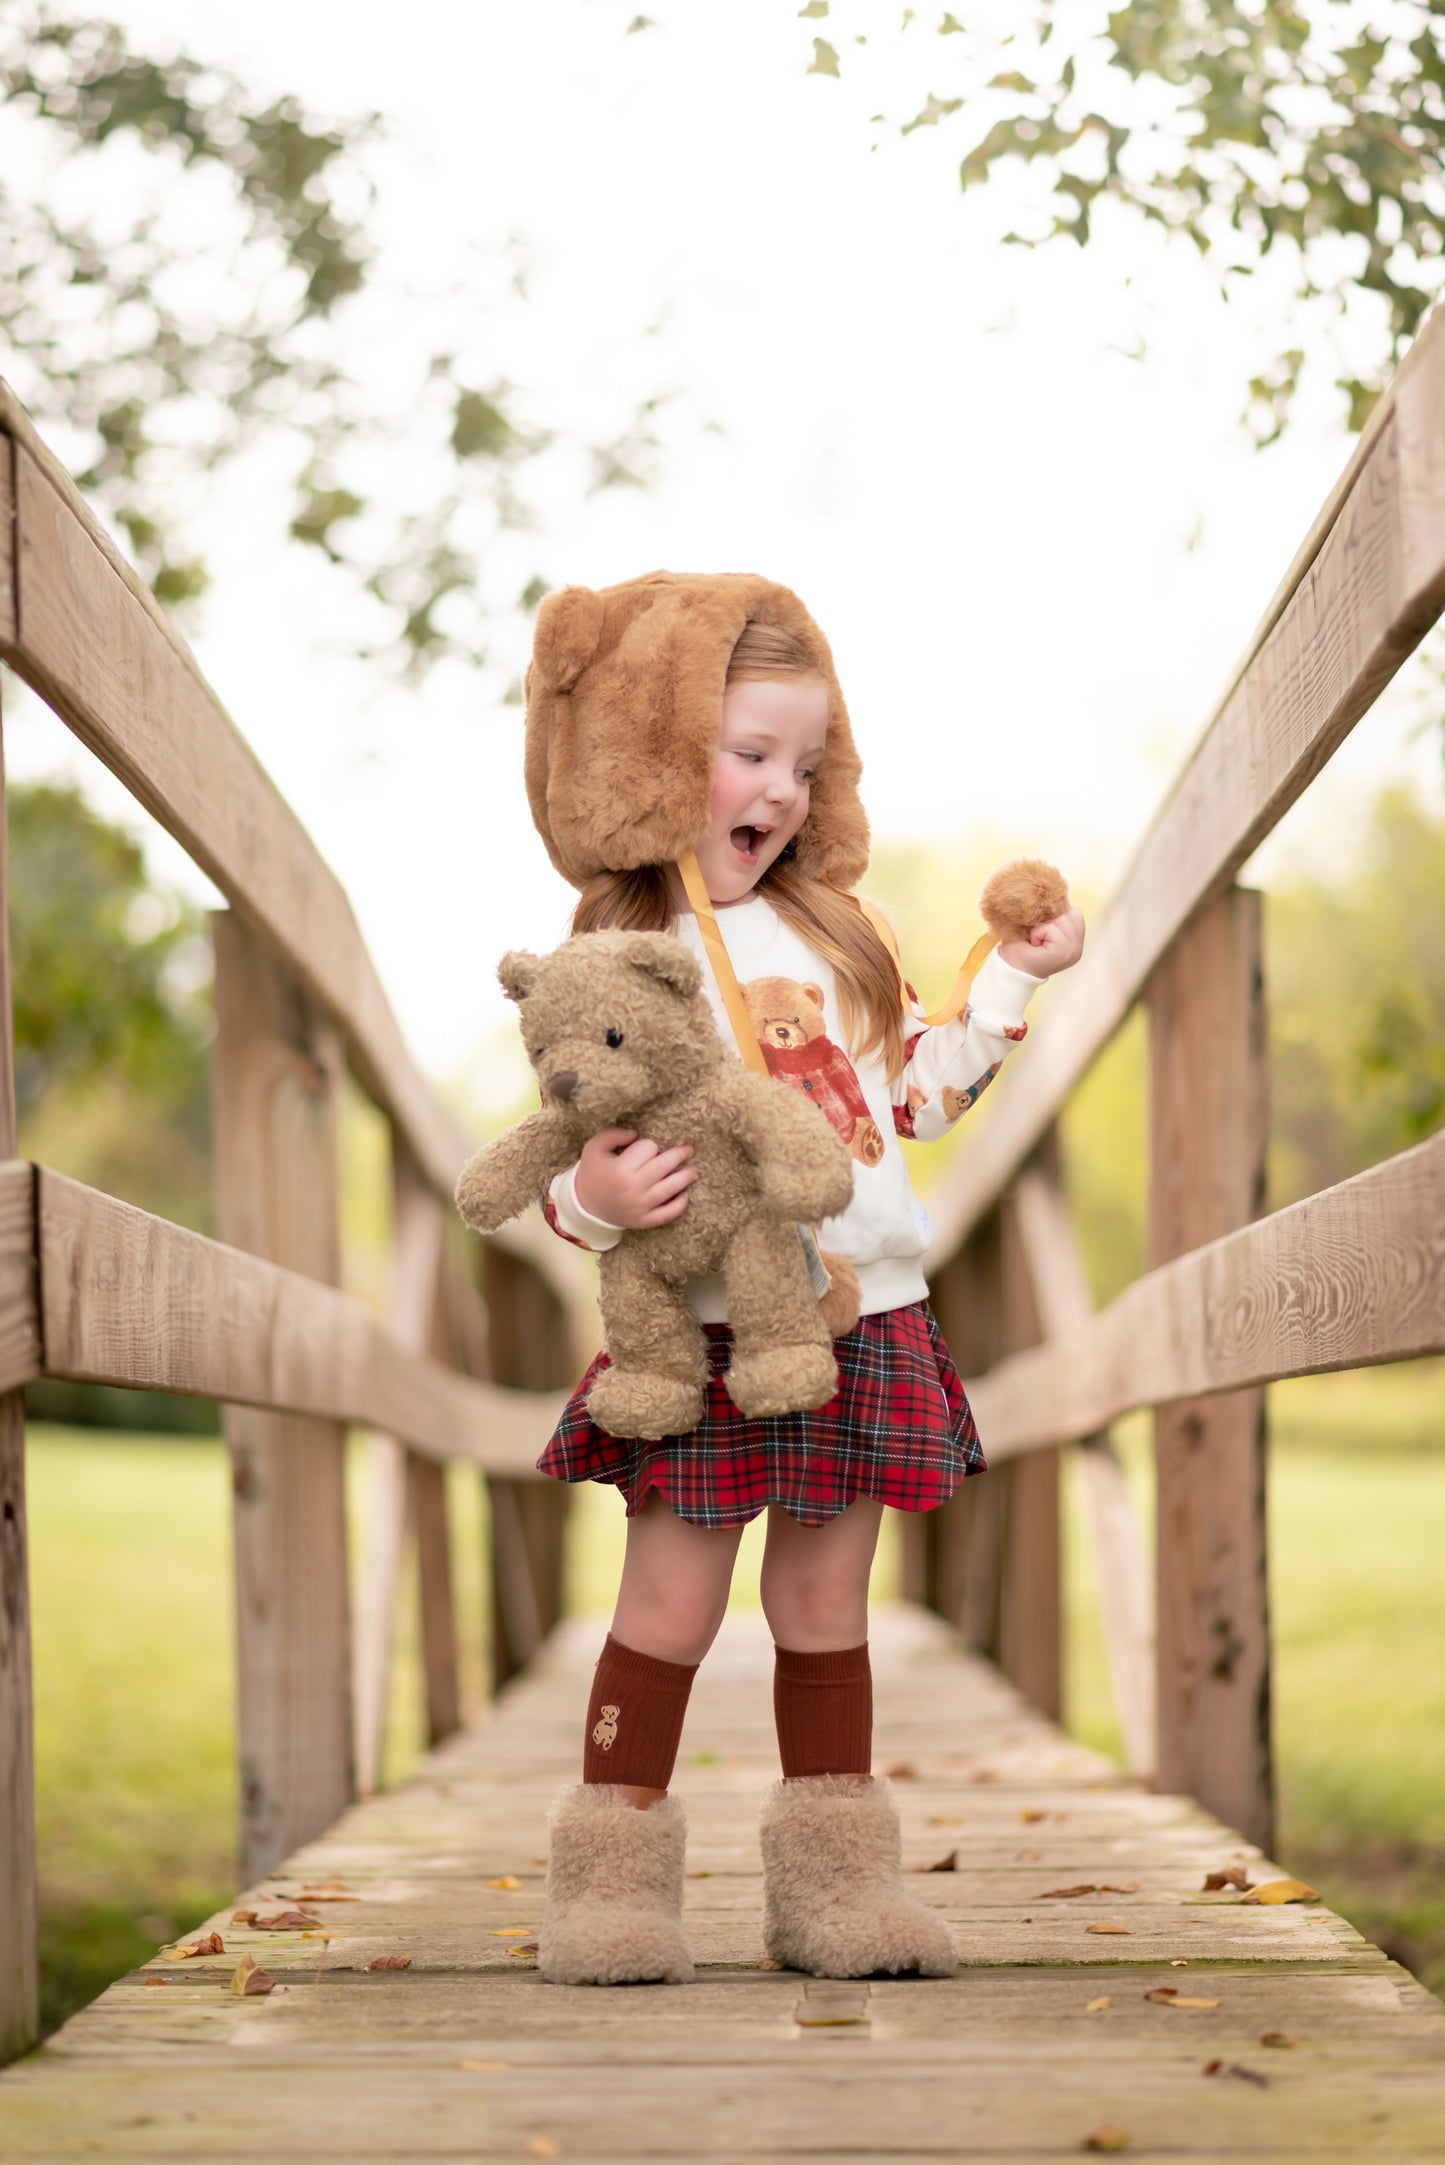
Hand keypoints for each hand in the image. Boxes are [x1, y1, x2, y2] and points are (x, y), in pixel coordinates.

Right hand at [573, 1129, 697, 1228]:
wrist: (585, 1206)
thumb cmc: (592, 1173)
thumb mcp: (594, 1148)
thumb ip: (612, 1134)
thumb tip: (635, 1134)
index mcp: (620, 1168)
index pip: (648, 1148)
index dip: (648, 1145)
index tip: (643, 1148)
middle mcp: (633, 1188)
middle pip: (664, 1165)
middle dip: (679, 1155)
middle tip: (689, 1150)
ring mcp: (640, 1206)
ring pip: (671, 1188)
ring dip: (686, 1177)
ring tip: (693, 1171)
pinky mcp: (644, 1221)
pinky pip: (668, 1214)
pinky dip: (679, 1205)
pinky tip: (685, 1195)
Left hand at [999, 905, 1085, 979]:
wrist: (1010, 968)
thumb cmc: (1022, 947)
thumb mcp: (1042, 928)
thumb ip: (1054, 916)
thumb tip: (1054, 893)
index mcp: (1075, 942)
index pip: (1076, 913)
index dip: (1057, 914)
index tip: (1043, 928)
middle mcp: (1078, 948)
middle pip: (1069, 913)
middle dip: (1049, 921)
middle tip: (1037, 937)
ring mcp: (1073, 951)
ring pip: (1061, 920)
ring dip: (1042, 927)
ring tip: (1035, 941)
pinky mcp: (1064, 952)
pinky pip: (1052, 928)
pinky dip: (1038, 933)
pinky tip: (1034, 944)